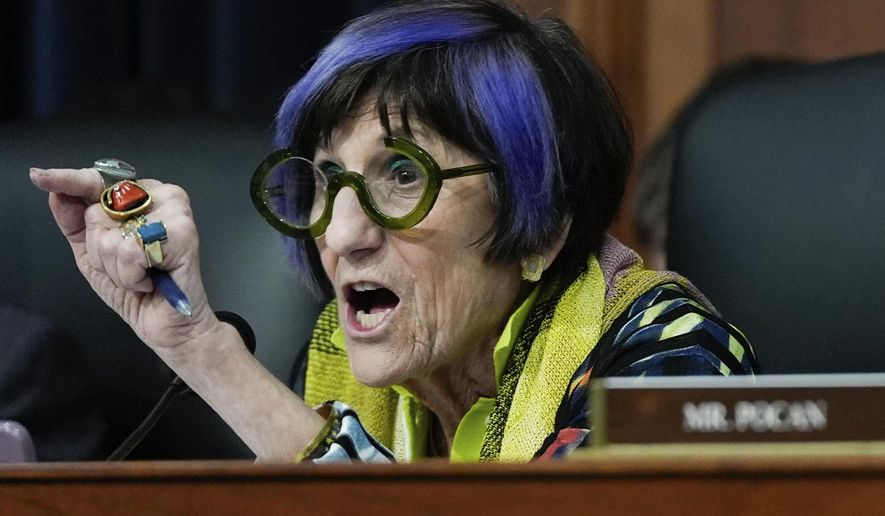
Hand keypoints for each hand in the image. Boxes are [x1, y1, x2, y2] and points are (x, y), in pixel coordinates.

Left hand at [29, 166, 216, 350]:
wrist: (164, 324)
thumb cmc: (135, 290)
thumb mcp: (92, 256)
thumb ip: (75, 223)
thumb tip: (57, 194)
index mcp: (138, 199)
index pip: (97, 182)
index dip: (67, 180)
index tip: (39, 177)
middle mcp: (158, 198)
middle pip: (97, 213)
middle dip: (100, 250)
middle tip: (127, 266)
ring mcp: (173, 211)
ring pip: (112, 236)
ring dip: (117, 269)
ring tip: (141, 276)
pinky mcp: (184, 231)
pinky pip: (131, 250)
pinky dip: (132, 275)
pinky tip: (150, 280)